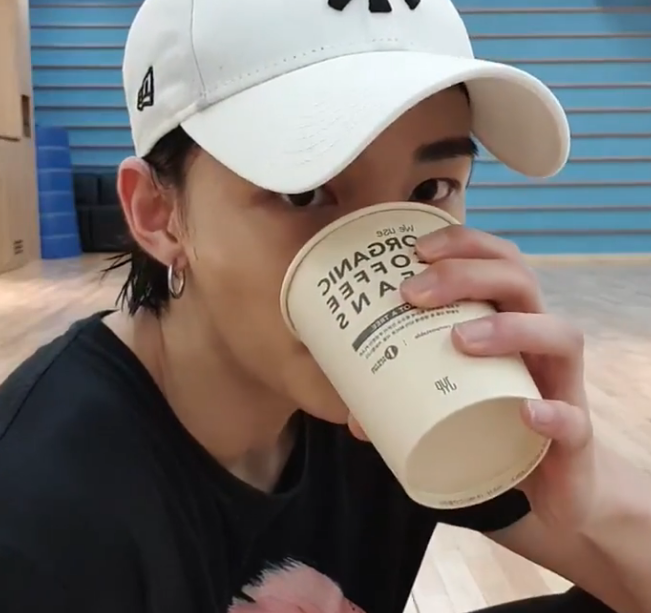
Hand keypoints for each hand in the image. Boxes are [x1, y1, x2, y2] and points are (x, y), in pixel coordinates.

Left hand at [396, 225, 600, 528]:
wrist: (552, 486)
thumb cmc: (498, 428)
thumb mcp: (450, 403)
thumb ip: (404, 403)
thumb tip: (354, 416)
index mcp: (509, 324)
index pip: (498, 261)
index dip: (463, 244)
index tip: (417, 250)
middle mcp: (539, 344)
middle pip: (521, 282)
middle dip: (467, 274)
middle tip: (414, 292)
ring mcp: (562, 387)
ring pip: (559, 336)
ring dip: (509, 329)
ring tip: (459, 339)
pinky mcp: (575, 438)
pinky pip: (574, 420)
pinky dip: (551, 412)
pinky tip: (524, 412)